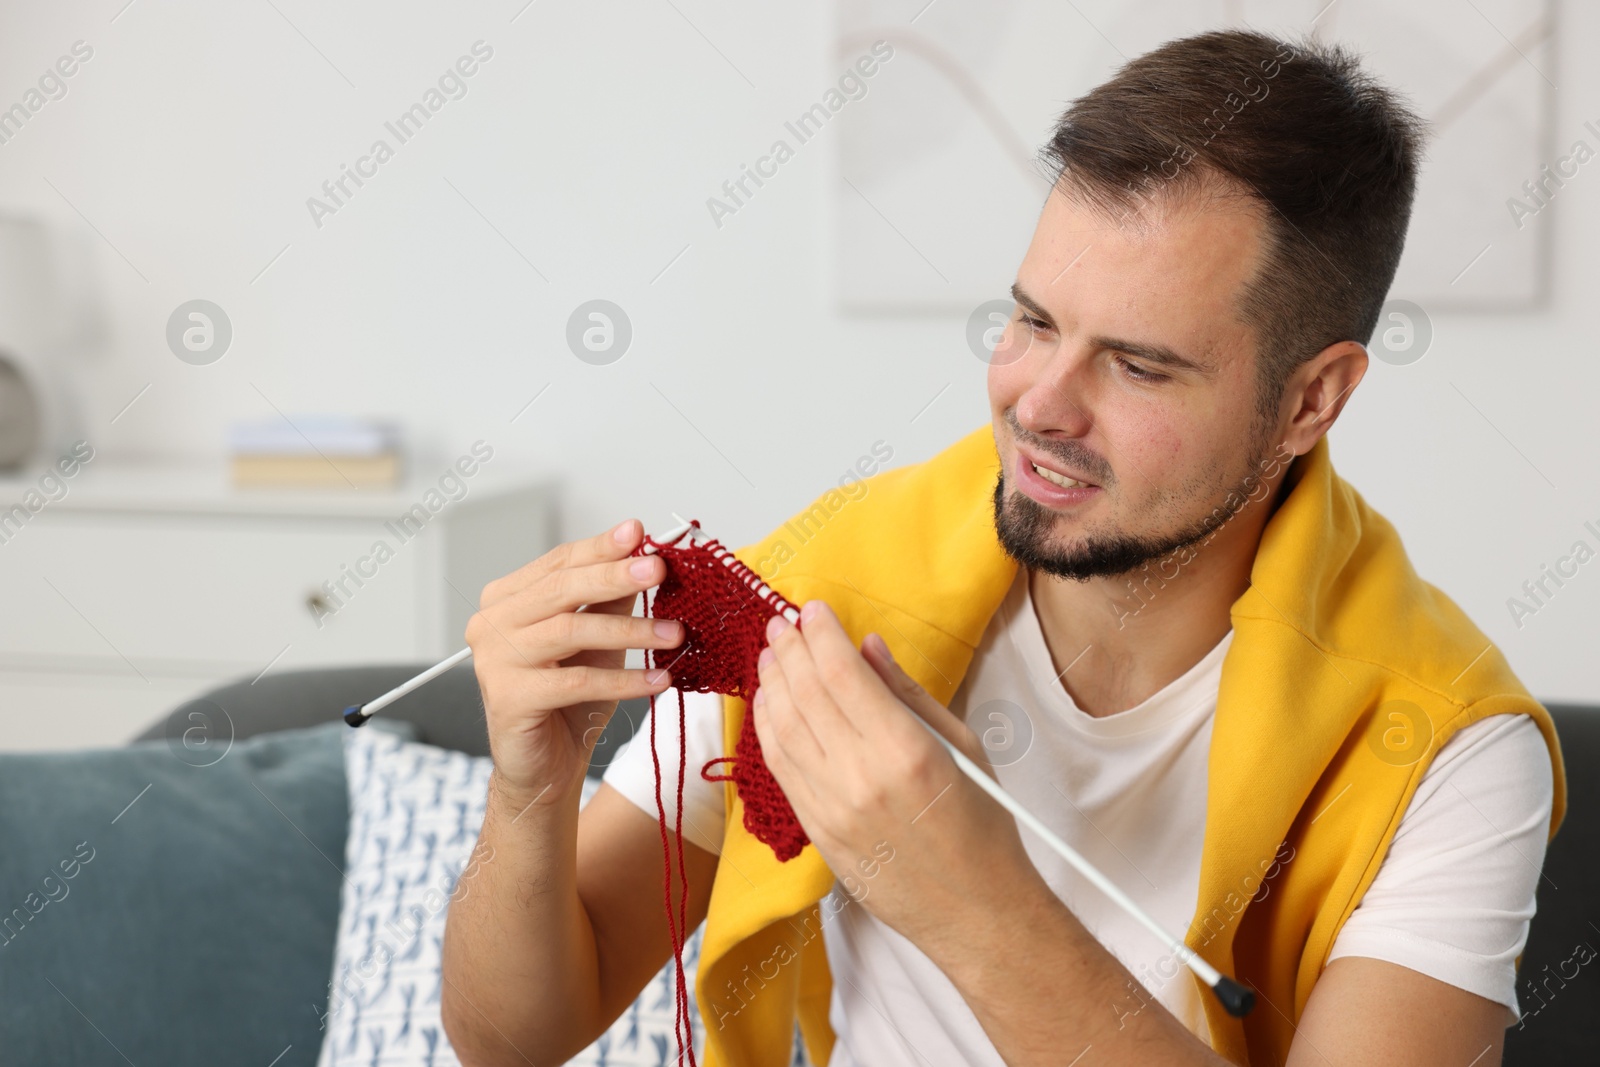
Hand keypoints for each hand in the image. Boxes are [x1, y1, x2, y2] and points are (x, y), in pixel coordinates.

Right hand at [467, 519, 682, 805]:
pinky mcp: (508, 698)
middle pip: (561, 589)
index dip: (601, 548)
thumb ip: (613, 599)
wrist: (545, 768)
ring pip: (569, 631)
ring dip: (629, 630)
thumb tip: (645, 557)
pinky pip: (575, 681)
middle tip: (658, 569)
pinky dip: (624, 680)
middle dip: (614, 576)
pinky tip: (659, 679)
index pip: (559, 562)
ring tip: (674, 633)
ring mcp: (494, 661)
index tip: (638, 533)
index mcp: (507, 599)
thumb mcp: (599, 640)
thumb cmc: (569, 701)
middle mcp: (491, 623)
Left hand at [751, 601, 1037, 949]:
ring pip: (783, 730)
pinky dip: (768, 728)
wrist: (974, 910)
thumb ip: (907, 693)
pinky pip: (780, 768)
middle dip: (790, 650)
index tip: (813, 609)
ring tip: (771, 654)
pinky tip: (769, 703)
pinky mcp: (817, 832)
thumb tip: (867, 647)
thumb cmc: (982, 826)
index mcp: (906, 750)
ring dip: (772, 684)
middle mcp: (861, 778)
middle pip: (806, 695)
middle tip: (783, 622)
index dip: (821, 635)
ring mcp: (832, 808)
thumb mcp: (962, 746)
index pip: (843, 674)